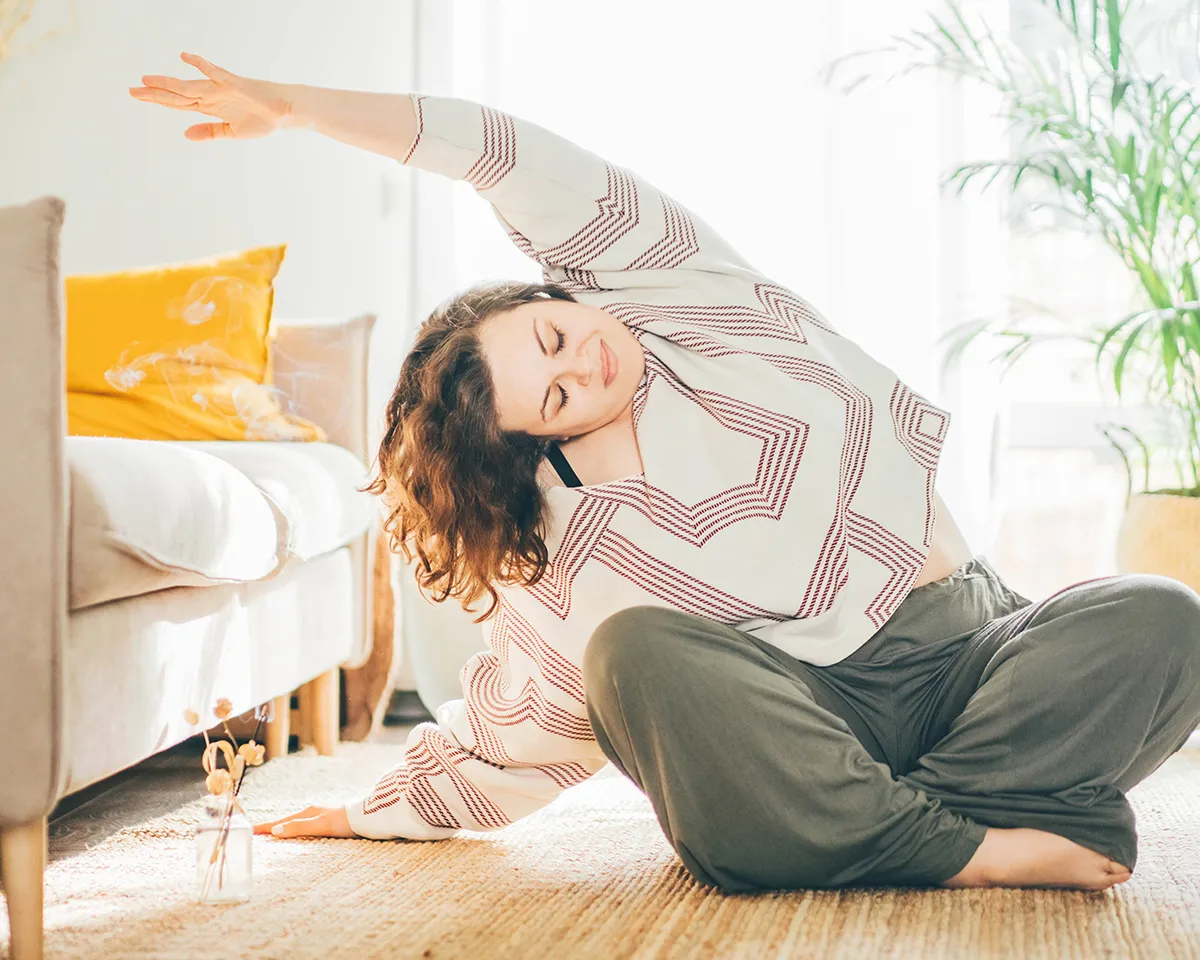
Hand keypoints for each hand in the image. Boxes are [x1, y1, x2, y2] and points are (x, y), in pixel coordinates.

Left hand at [129, 51, 290, 140]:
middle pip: (177, 94)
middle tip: (130, 91)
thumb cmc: (262, 120)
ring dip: (167, 84)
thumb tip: (185, 134)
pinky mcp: (233, 83)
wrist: (284, 112)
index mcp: (209, 107)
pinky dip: (201, 66)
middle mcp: (210, 95)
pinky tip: (185, 57)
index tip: (138, 96)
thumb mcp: (232, 132)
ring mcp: (220, 89)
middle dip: (154, 93)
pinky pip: (215, 73)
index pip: (177, 103)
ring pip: (188, 86)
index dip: (157, 99)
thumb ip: (209, 132)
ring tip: (145, 81)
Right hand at [254, 805, 358, 838]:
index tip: (250, 830)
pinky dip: (296, 830)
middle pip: (287, 821)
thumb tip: (275, 831)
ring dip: (284, 828)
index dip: (266, 827)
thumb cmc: (343, 822)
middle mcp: (312, 812)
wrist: (367, 817)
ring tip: (274, 834)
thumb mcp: (320, 826)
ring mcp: (320, 816)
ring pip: (296, 823)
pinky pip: (305, 826)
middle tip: (257, 832)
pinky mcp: (328, 821)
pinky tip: (300, 834)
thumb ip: (299, 828)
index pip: (281, 822)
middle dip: (272, 827)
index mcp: (307, 813)